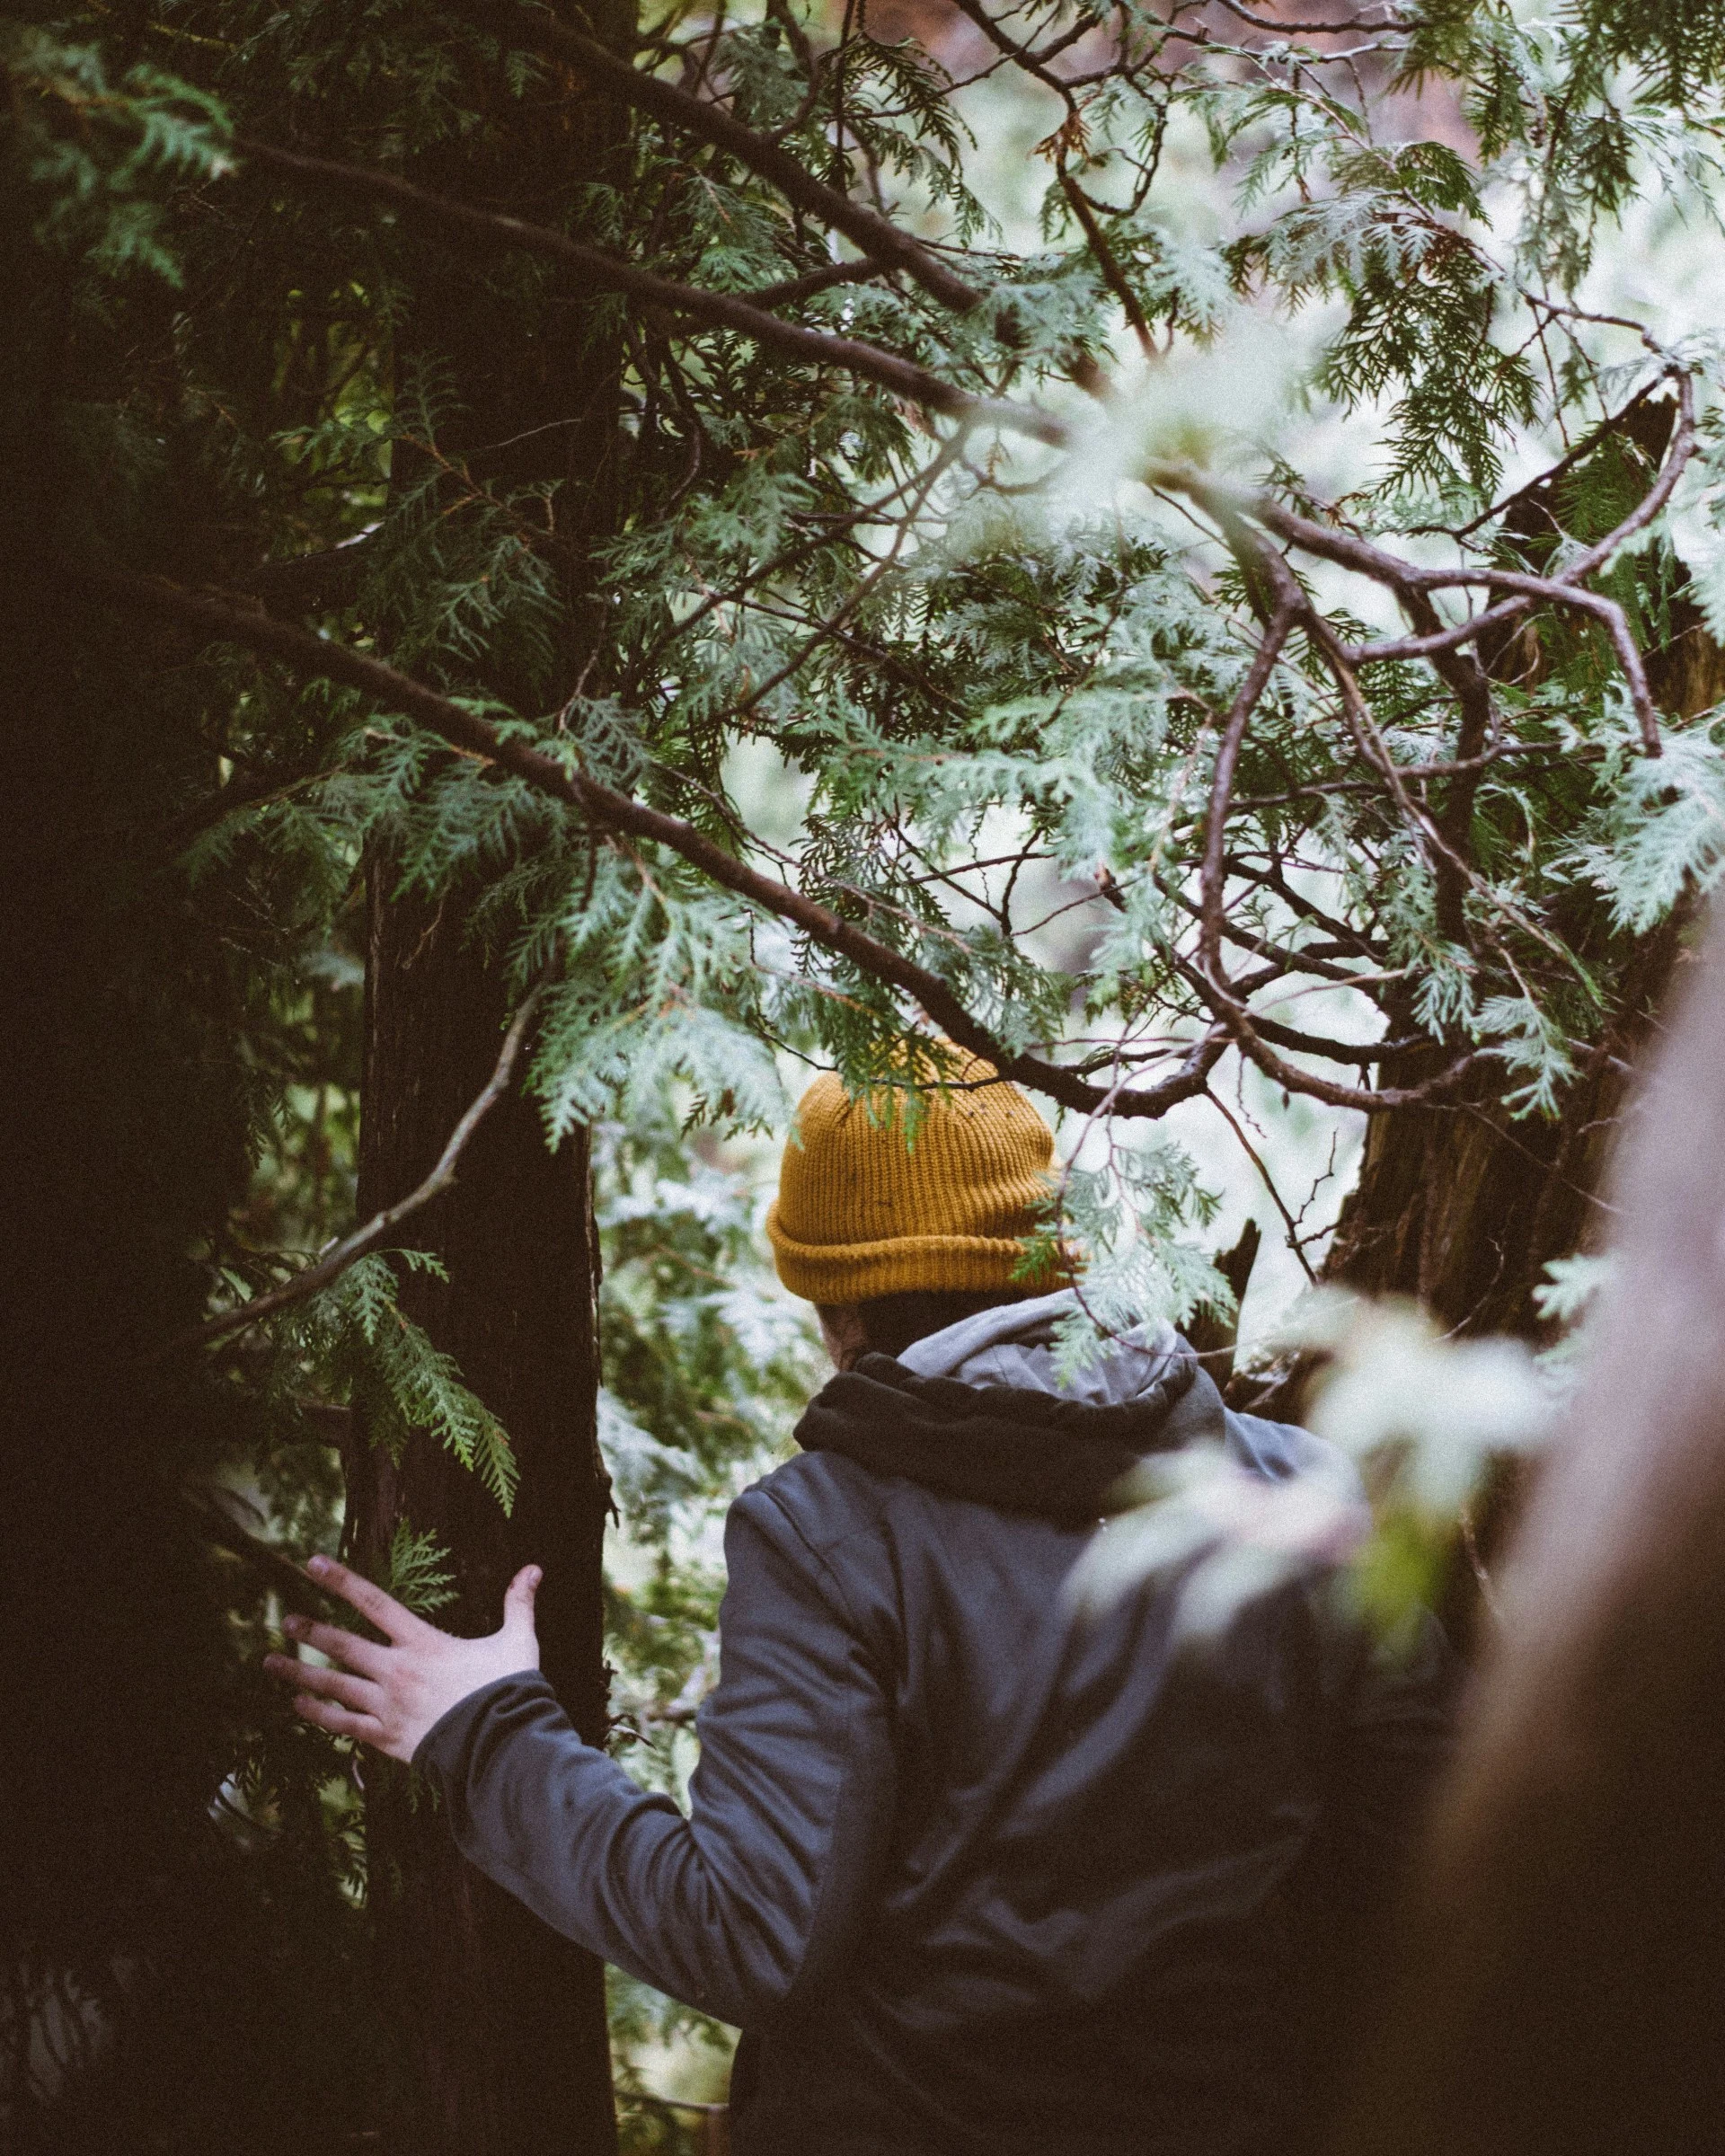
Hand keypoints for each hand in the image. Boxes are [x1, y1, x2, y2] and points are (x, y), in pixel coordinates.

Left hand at [264, 1554, 542, 1762]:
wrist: (499, 1745)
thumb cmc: (507, 1691)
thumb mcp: (518, 1642)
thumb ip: (519, 1604)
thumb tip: (534, 1568)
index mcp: (422, 1642)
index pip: (374, 1601)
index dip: (340, 1580)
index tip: (311, 1563)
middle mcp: (396, 1669)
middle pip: (343, 1645)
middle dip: (310, 1630)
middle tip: (285, 1620)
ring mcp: (387, 1705)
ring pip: (333, 1685)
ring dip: (300, 1672)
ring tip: (269, 1662)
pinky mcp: (385, 1736)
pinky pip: (343, 1724)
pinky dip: (318, 1713)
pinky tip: (297, 1705)